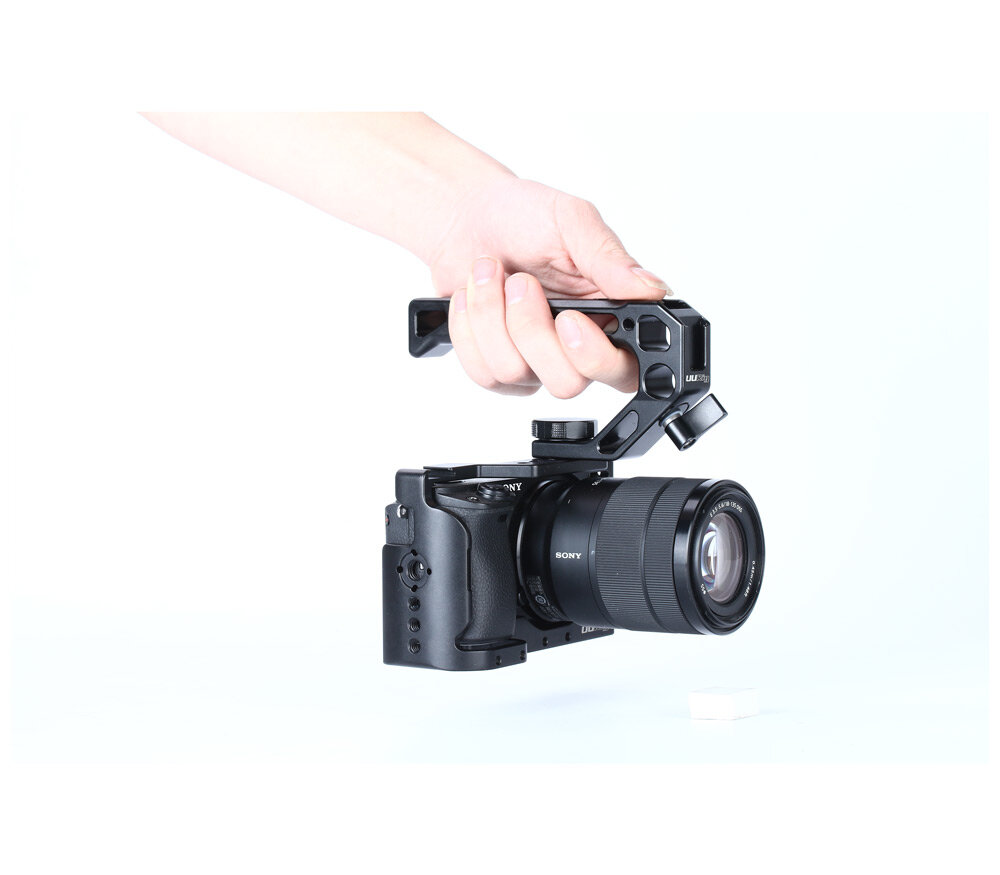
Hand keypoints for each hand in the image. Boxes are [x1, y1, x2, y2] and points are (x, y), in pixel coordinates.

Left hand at [425, 177, 672, 396]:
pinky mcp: (496, 368)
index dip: (594, 356)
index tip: (569, 318)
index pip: (623, 369)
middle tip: (520, 282)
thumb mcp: (573, 222)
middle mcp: (576, 346)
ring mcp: (535, 363)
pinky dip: (468, 328)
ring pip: (515, 374)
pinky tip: (473, 298)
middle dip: (530, 329)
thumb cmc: (523, 215)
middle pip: (566, 383)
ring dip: (491, 316)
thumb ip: (611, 260)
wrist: (467, 217)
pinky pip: (482, 372)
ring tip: (491, 274)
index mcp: (612, 313)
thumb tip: (653, 289)